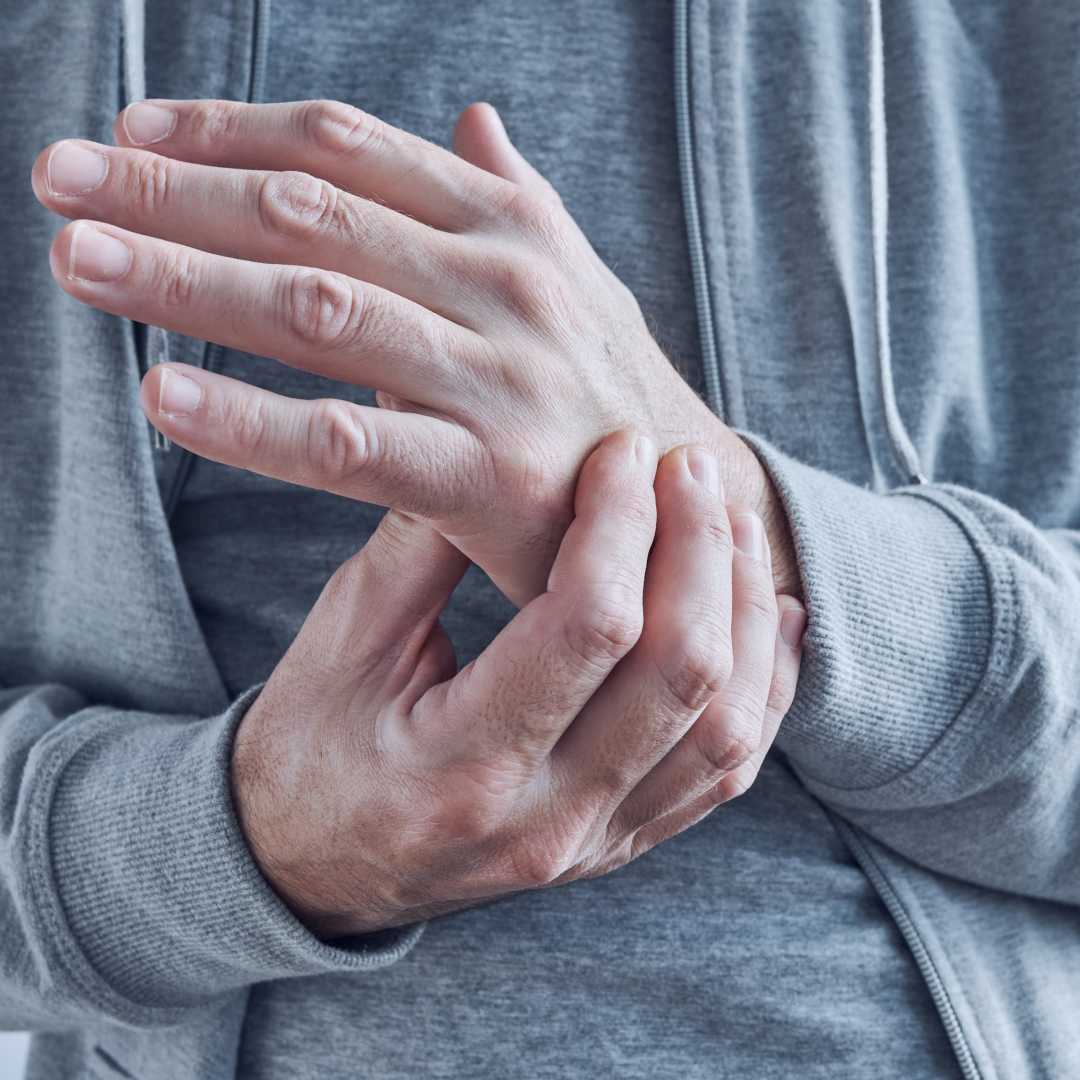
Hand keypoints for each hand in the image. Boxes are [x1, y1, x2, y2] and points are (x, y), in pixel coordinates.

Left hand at [31, 98, 797, 605]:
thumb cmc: (610, 394)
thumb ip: (516, 197)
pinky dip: (248, 419)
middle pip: (310, 212)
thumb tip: (472, 120)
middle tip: (59, 179)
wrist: (696, 511)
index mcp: (511, 225)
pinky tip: (162, 398)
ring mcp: (502, 376)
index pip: (345, 149)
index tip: (131, 136)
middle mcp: (507, 281)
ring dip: (184, 281)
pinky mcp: (491, 477)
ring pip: (317, 310)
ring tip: (77, 263)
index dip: (229, 133)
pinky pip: (347, 442)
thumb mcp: (579, 278)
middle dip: (173, 192)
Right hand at [230, 432, 804, 936]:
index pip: (589, 626)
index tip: (621, 450)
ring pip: (726, 728)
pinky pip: (723, 772)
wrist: (311, 873)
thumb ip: (420, 547)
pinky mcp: (620, 843)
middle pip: (680, 673)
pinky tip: (771, 617)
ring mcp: (596, 843)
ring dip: (744, 613)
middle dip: (699, 548)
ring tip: (736, 526)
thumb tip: (494, 442)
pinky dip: (764, 687)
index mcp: (464, 767)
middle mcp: (548, 819)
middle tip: (689, 463)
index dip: (620, 522)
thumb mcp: (339, 643)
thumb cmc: (308, 752)